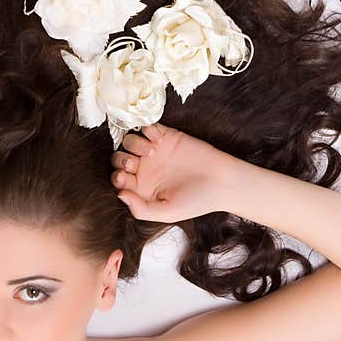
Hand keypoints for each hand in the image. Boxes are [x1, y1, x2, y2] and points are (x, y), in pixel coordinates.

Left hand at [110, 123, 234, 221]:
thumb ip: (141, 209)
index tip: (127, 178)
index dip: (117, 177)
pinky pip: (147, 127)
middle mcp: (145, 168)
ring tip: (151, 152)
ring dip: (134, 145)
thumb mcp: (167, 212)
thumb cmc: (196, 201)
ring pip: (130, 141)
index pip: (118, 179)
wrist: (222, 182)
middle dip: (120, 160)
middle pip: (119, 158)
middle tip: (133, 163)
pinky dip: (147, 130)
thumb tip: (120, 195)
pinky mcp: (166, 136)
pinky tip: (158, 140)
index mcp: (142, 188)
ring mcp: (154, 151)